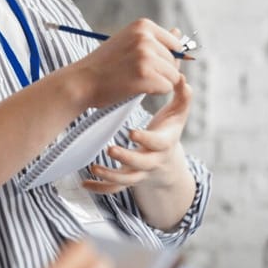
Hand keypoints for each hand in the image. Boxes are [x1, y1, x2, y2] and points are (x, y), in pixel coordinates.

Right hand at [67, 19, 183, 109]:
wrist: (81, 81)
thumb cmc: (104, 64)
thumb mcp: (129, 42)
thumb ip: (155, 38)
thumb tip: (180, 31)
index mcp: (143, 25)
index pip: (175, 44)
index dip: (163, 58)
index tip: (143, 63)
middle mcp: (146, 37)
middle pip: (174, 61)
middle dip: (160, 71)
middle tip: (134, 73)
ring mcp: (146, 56)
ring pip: (173, 76)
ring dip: (158, 82)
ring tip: (135, 80)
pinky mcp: (146, 75)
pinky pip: (166, 88)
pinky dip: (154, 92)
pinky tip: (136, 87)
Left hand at [84, 74, 191, 193]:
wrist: (168, 163)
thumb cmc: (168, 132)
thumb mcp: (178, 115)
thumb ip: (182, 96)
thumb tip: (182, 77)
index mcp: (164, 144)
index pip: (157, 144)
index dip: (146, 139)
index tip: (131, 132)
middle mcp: (153, 161)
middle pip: (141, 164)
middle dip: (126, 158)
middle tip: (110, 149)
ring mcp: (140, 173)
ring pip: (127, 181)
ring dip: (110, 176)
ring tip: (94, 168)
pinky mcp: (129, 180)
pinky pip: (115, 189)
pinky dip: (100, 188)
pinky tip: (84, 183)